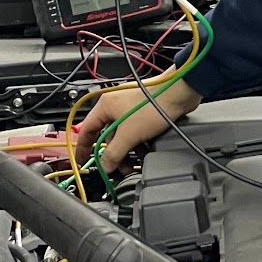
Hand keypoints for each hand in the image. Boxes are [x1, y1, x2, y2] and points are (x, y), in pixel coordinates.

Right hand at [74, 80, 201, 172]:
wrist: (178, 94)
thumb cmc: (153, 105)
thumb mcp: (129, 135)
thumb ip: (114, 153)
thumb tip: (106, 165)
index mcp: (105, 106)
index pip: (86, 130)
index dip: (84, 148)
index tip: (83, 161)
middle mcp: (115, 106)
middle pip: (107, 136)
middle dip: (113, 154)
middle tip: (118, 167)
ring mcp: (129, 109)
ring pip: (122, 135)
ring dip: (127, 150)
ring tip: (133, 162)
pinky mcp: (143, 112)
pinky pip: (134, 132)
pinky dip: (137, 143)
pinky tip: (144, 151)